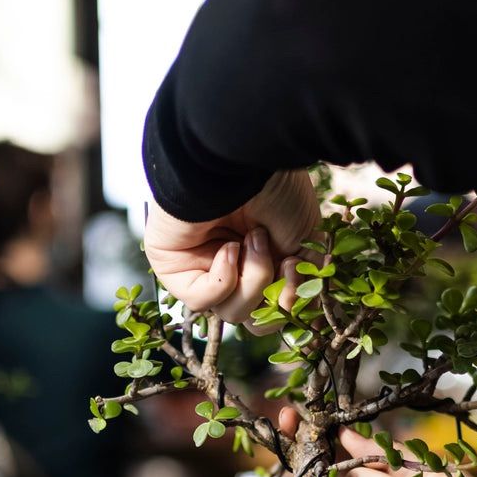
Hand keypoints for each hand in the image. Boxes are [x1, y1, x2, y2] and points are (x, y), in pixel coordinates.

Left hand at [143, 169, 319, 325]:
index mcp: (260, 257)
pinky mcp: (173, 266)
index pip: (274, 308)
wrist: (239, 157)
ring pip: (230, 312)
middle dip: (271, 292)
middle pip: (254, 318)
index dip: (292, 301)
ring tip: (253, 239)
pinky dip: (222, 279)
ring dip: (253, 279)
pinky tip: (228, 247)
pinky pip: (201, 300)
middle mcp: (231, 264)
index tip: (296, 265)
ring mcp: (200, 266)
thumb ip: (299, 282)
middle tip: (282, 258)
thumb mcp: (303, 240)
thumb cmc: (273, 187)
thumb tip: (287, 309)